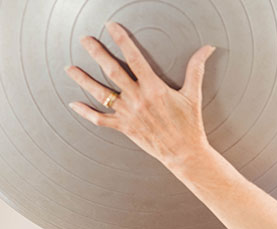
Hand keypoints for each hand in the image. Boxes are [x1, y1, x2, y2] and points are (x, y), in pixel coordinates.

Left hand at [64, 21, 215, 170]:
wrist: (185, 153)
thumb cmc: (190, 125)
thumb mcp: (193, 95)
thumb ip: (196, 69)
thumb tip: (207, 49)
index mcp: (154, 88)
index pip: (134, 58)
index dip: (122, 40)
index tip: (111, 27)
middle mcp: (138, 99)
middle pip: (112, 71)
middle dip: (96, 53)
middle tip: (85, 40)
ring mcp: (129, 114)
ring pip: (101, 93)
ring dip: (83, 80)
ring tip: (70, 69)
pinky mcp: (125, 128)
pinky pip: (100, 119)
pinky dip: (86, 112)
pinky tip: (74, 104)